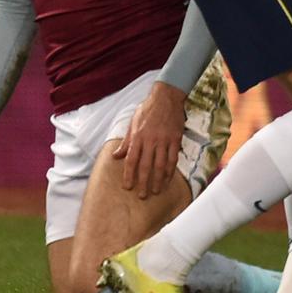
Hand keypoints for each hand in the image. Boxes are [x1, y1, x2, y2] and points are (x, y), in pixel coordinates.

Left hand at [114, 81, 186, 198]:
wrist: (166, 97)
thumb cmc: (147, 109)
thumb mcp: (132, 123)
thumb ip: (125, 141)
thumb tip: (115, 156)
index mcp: (137, 137)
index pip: (131, 160)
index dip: (129, 175)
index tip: (127, 187)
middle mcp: (150, 140)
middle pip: (146, 166)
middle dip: (143, 182)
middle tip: (142, 196)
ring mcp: (164, 140)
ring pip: (160, 165)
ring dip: (158, 180)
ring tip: (157, 191)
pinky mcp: (175, 139)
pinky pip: (173, 158)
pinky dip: (171, 170)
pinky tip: (169, 178)